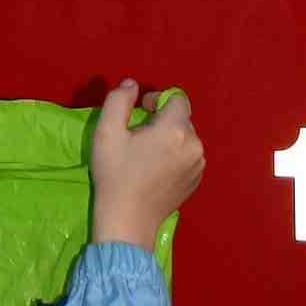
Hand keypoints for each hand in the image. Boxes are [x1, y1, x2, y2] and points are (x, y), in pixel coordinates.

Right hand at [89, 81, 203, 249]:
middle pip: (182, 118)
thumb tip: (132, 85)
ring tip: (147, 154)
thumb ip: (119, 100)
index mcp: (175, 130)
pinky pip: (188, 156)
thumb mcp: (107, 132)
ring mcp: (198, 165)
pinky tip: (156, 170)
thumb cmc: (115, 174)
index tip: (140, 112)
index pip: (178, 99)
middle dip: (162, 120)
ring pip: (186, 138)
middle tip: (138, 136)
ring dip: (169, 138)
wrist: (128, 221)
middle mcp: (194, 145)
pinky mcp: (196, 181)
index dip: (158, 99)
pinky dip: (175, 156)